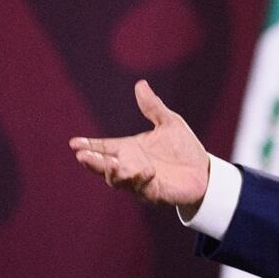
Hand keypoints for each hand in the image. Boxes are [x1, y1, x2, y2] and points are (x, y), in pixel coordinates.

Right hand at [70, 80, 209, 214]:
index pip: (104, 147)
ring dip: (114, 173)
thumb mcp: (169, 123)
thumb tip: (140, 84)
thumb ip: (153, 108)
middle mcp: (130, 166)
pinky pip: (143, 189)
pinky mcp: (154, 193)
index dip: (89, 145)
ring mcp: (139, 181)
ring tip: (111, 164)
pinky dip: (140, 181)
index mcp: (129, 149)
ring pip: (119, 180)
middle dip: (93, 162)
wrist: (204, 170)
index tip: (74, 143)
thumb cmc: (183, 148)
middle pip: (105, 166)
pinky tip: (145, 172)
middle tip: (82, 156)